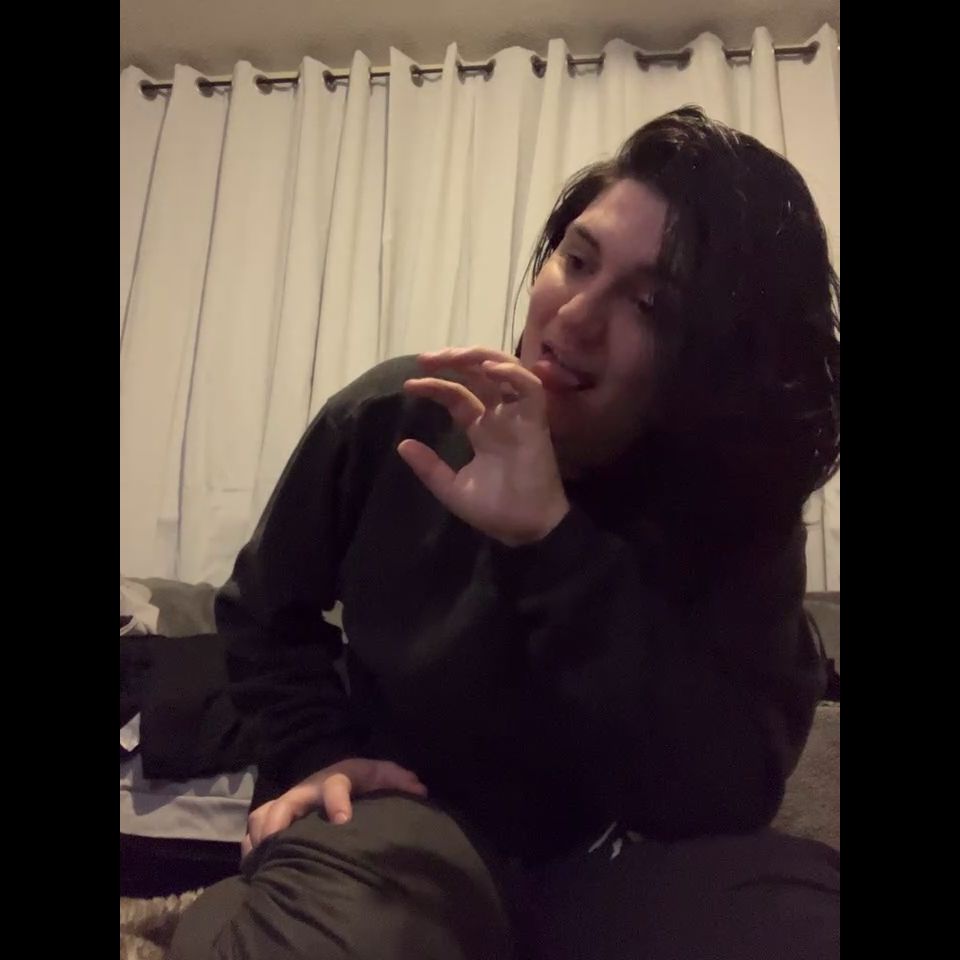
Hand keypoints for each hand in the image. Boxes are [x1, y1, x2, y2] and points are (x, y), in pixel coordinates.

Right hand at [241, 758, 426, 857]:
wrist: (339, 778)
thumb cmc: (362, 780)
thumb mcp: (380, 774)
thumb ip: (398, 780)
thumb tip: (420, 788)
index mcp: (334, 779)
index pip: (333, 785)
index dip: (336, 801)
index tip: (342, 821)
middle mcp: (306, 791)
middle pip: (285, 802)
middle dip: (280, 820)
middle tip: (279, 843)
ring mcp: (289, 804)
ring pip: (265, 814)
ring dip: (262, 835)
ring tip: (262, 859)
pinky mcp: (277, 818)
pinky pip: (255, 829)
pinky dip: (251, 845)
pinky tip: (254, 866)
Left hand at [397, 346, 569, 546]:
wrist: (525, 530)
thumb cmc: (495, 512)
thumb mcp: (451, 488)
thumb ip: (429, 466)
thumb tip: (402, 445)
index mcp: (482, 429)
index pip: (458, 395)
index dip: (435, 385)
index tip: (409, 386)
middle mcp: (500, 417)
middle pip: (479, 374)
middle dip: (453, 360)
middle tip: (425, 358)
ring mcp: (518, 416)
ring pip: (504, 371)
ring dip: (479, 357)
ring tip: (452, 355)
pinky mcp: (536, 422)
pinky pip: (530, 388)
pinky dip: (511, 373)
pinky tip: (486, 370)